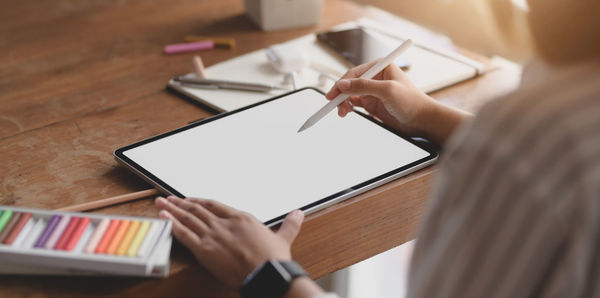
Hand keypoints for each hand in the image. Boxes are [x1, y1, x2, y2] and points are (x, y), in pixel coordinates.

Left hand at [155, 196, 303, 287]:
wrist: (267, 275)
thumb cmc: (274, 260)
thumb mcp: (284, 238)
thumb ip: (290, 224)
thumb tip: (299, 213)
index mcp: (241, 218)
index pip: (215, 205)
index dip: (200, 202)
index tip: (191, 200)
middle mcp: (225, 223)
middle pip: (198, 209)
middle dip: (181, 203)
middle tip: (168, 198)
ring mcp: (214, 236)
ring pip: (188, 219)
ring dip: (172, 210)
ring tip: (161, 203)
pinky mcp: (205, 251)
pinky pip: (185, 235)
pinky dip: (172, 225)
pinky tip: (163, 219)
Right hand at [326, 61, 470, 144]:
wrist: (422, 121)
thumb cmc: (412, 102)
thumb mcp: (387, 91)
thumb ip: (364, 86)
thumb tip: (344, 84)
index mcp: (380, 67)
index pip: (354, 73)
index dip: (342, 83)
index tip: (333, 94)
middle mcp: (375, 77)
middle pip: (350, 83)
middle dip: (340, 94)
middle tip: (332, 104)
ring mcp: (373, 91)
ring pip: (350, 94)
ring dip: (343, 102)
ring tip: (342, 112)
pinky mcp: (372, 104)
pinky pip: (354, 103)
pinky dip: (347, 108)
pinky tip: (345, 112)